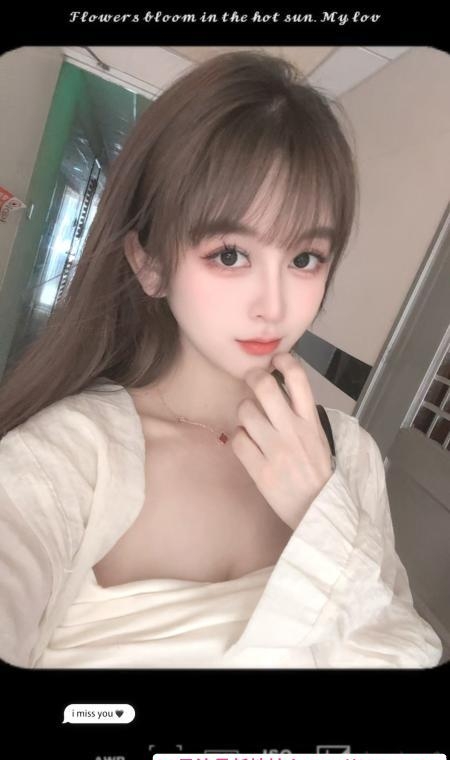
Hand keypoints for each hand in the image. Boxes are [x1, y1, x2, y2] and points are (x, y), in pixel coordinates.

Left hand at [230, 351, 333, 529]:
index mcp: (311, 422)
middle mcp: (293, 431)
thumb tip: (279, 391)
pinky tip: (247, 444)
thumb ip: (301, 416)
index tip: (276, 360)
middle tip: (251, 381)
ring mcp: (276, 450)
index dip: (284, 361)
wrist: (318, 510)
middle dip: (253, 377)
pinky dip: (239, 439)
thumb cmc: (317, 472)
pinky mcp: (260, 470)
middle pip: (265, 387)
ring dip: (244, 413)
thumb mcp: (318, 438)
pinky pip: (238, 440)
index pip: (298, 379)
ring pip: (245, 411)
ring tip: (250, 423)